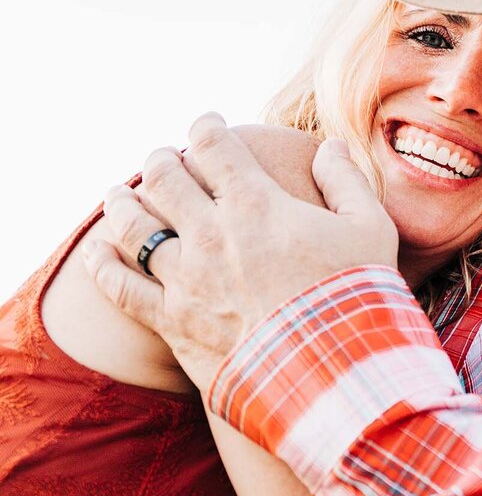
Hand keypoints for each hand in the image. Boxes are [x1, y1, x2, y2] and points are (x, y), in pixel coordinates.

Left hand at [83, 112, 398, 390]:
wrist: (334, 373)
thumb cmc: (358, 297)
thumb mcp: (371, 229)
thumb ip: (346, 181)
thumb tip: (328, 146)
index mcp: (257, 205)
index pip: (215, 146)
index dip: (207, 126)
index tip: (208, 122)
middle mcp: (211, 235)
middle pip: (165, 178)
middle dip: (161, 159)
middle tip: (163, 156)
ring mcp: (186, 281)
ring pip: (133, 227)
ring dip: (122, 202)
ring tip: (117, 193)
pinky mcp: (173, 323)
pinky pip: (121, 288)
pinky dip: (103, 265)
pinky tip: (96, 253)